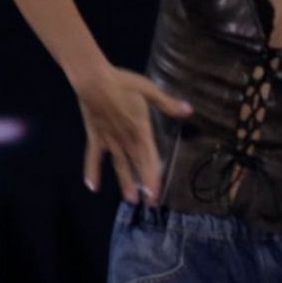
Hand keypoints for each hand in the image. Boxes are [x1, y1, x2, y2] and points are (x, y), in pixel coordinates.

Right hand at [72, 64, 190, 204]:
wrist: (93, 80)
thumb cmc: (123, 83)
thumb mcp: (149, 90)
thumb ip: (168, 103)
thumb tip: (189, 110)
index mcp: (140, 129)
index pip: (149, 156)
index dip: (152, 175)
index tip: (156, 192)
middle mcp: (125, 138)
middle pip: (137, 164)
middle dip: (144, 184)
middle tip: (150, 202)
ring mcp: (109, 139)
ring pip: (119, 164)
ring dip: (125, 182)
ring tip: (130, 200)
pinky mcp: (96, 137)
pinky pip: (93, 156)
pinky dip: (92, 170)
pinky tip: (92, 186)